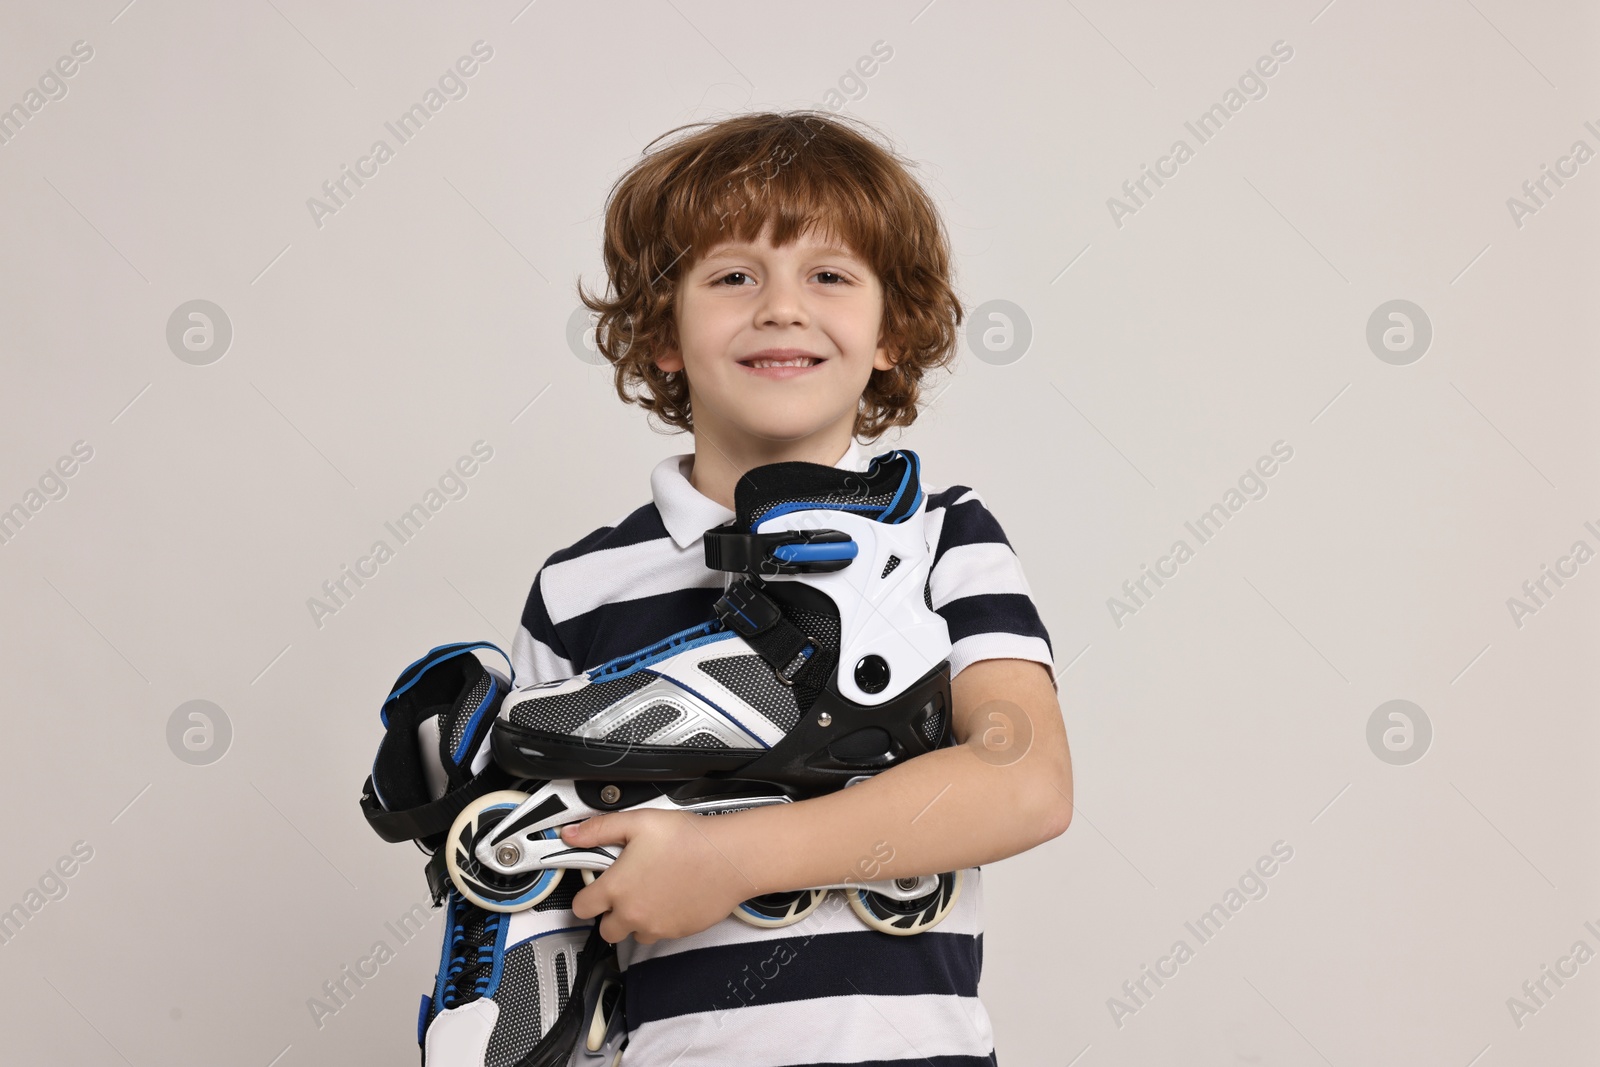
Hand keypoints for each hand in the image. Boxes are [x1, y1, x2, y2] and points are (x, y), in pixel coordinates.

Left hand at [560, 808, 757, 944]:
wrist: (730, 858)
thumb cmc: (687, 838)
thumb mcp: (638, 822)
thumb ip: (599, 829)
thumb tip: (570, 834)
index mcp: (616, 888)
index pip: (581, 908)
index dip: (587, 897)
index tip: (596, 887)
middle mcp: (632, 914)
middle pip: (606, 930)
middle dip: (611, 914)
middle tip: (626, 891)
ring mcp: (656, 927)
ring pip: (634, 934)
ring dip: (636, 920)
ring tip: (651, 894)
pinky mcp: (678, 933)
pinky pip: (661, 934)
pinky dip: (661, 921)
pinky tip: (672, 898)